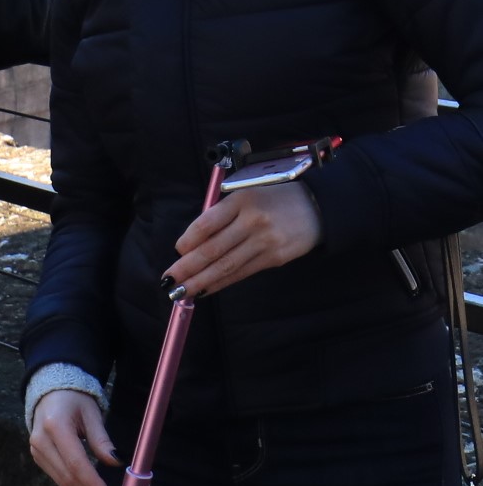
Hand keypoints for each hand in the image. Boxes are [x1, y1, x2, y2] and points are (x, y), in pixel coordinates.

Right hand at [30, 390, 118, 485]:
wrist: (49, 393)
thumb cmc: (73, 400)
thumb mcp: (91, 414)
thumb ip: (102, 440)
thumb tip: (117, 461)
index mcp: (55, 425)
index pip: (76, 463)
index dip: (92, 483)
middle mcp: (41, 440)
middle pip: (67, 475)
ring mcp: (36, 449)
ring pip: (61, 480)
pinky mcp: (37, 456)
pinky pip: (56, 476)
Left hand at [162, 181, 321, 298]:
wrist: (316, 207)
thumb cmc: (272, 199)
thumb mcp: (245, 195)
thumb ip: (221, 215)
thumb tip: (191, 244)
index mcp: (240, 201)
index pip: (207, 224)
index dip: (188, 240)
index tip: (177, 251)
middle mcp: (252, 222)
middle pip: (213, 250)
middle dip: (188, 268)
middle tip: (168, 281)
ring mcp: (265, 242)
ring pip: (226, 266)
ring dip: (201, 281)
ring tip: (181, 290)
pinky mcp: (275, 259)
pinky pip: (242, 273)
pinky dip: (221, 283)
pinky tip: (206, 289)